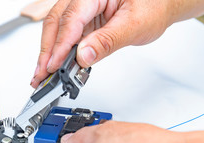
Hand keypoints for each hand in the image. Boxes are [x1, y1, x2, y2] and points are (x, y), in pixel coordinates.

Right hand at [30, 0, 203, 86]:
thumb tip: (84, 56)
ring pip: (57, 29)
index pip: (71, 19)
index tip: (53, 66)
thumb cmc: (154, 6)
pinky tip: (56, 64)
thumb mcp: (135, 25)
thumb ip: (108, 41)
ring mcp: (83, 8)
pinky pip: (67, 34)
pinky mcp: (85, 19)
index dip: (60, 46)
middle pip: (56, 23)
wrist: (162, 5)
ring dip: (49, 53)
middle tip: (41, 75)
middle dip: (47, 52)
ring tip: (43, 74)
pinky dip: (60, 51)